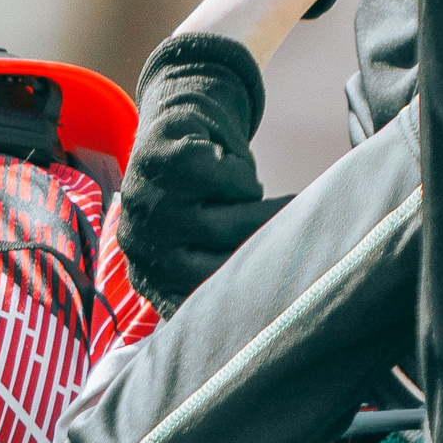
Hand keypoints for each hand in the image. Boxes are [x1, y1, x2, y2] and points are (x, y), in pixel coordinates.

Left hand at [116, 34, 290, 313]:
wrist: (176, 129)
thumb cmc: (204, 201)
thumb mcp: (204, 249)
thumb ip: (223, 281)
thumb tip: (274, 314)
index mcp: (150, 277)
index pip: (199, 306)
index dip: (247, 303)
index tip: (288, 293)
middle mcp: (140, 246)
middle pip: (221, 267)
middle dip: (267, 251)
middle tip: (301, 240)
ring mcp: (148, 203)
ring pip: (230, 223)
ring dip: (261, 210)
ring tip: (274, 203)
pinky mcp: (163, 162)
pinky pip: (229, 181)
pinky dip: (243, 175)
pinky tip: (234, 171)